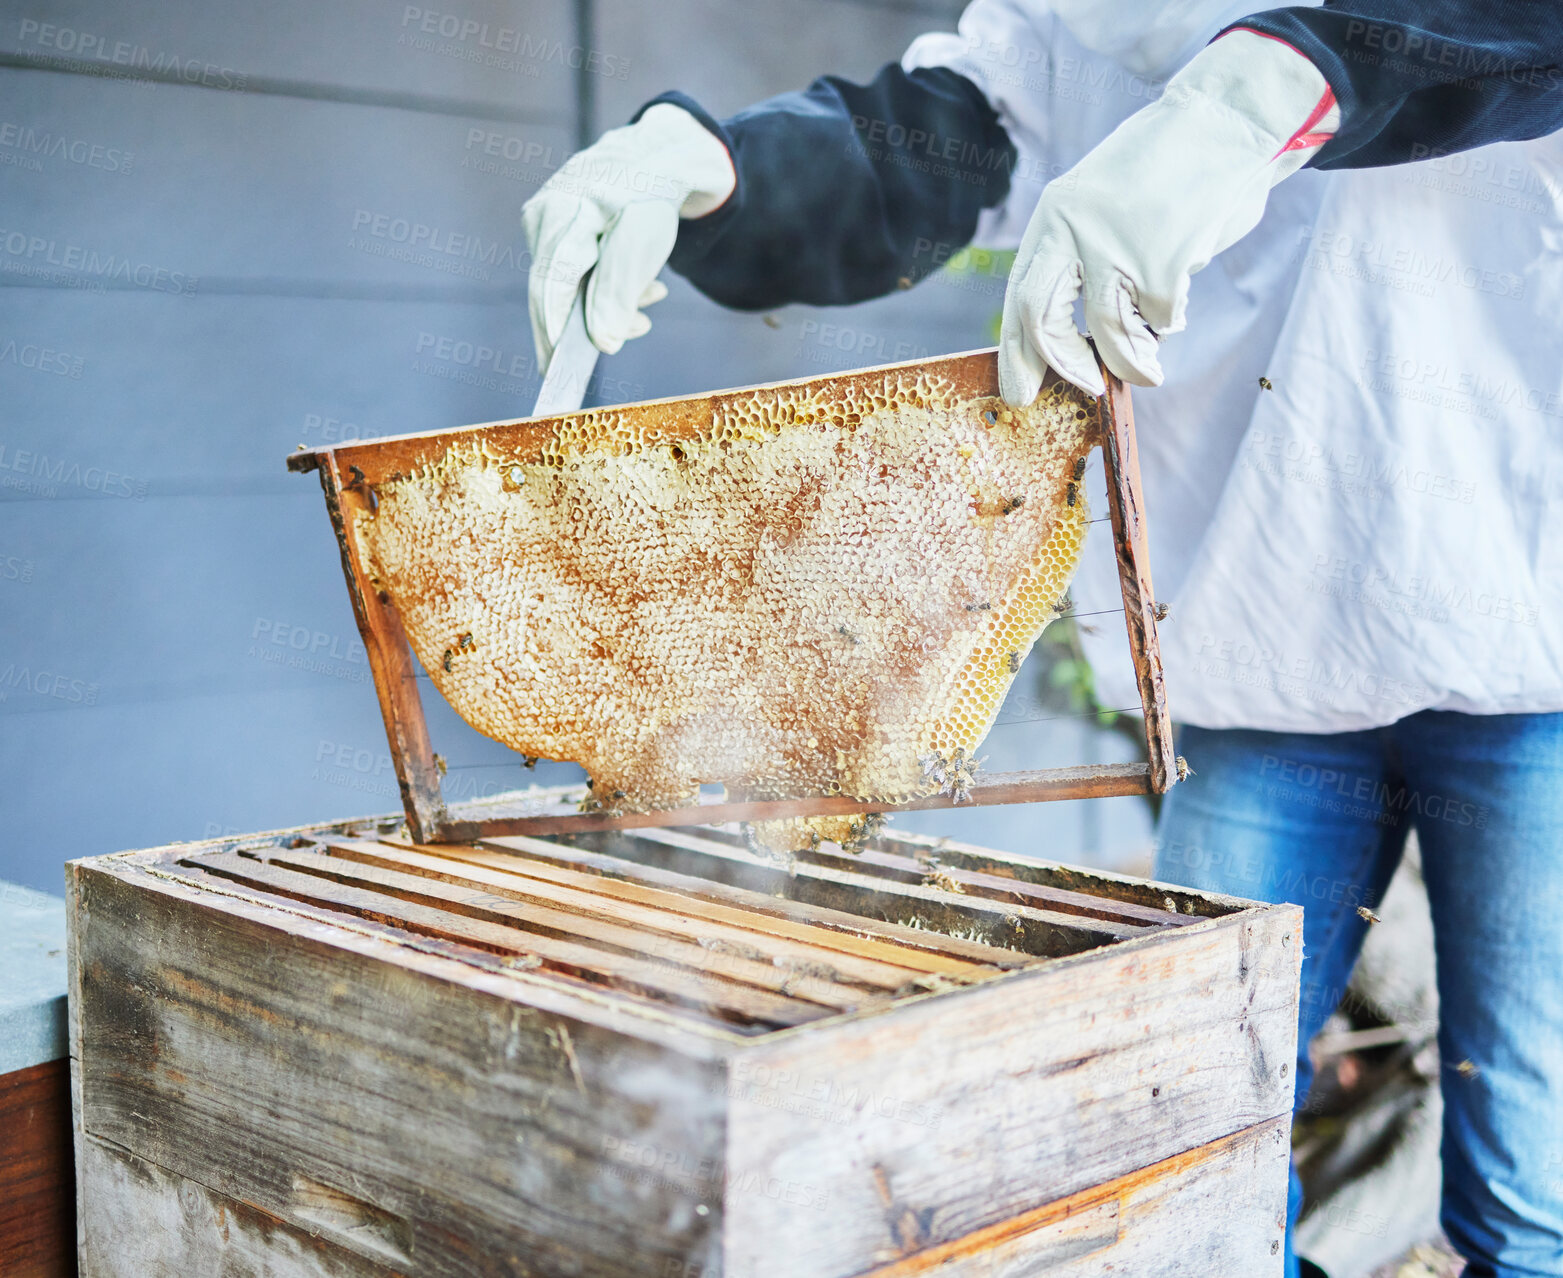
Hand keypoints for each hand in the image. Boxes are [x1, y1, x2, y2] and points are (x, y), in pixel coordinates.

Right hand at [522, 103, 734, 366]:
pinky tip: (643, 290)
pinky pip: (574, 271)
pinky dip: (606, 287)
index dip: (552, 329)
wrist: (659, 160)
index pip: (550, 284)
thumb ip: (619, 296)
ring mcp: (546, 220)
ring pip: (567, 283)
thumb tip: (603, 343)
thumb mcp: (642, 247)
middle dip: (589, 323)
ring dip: (610, 304)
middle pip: (554, 289)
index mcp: (564, 213)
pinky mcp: (557, 228)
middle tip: (620, 343)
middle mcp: (544, 215)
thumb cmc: (651, 198)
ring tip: (651, 304)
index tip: (556, 368)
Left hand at [998, 30, 1337, 403]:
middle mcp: (1074, 231)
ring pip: (1109, 332)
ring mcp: (1116, 247)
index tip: (1021, 391)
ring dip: (1132, 361)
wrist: (1226, 120)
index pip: (1020, 296)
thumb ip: (1081, 259)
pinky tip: (1178, 302)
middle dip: (1060, 366)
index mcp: (1054, 218)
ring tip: (1149, 370)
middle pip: (1041, 318)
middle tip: (1082, 391)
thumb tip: (1074, 343)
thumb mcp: (1100, 204)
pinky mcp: (1162, 263)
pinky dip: (1170, 321)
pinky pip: (1160, 318)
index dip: (1018, 352)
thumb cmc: (1165, 171)